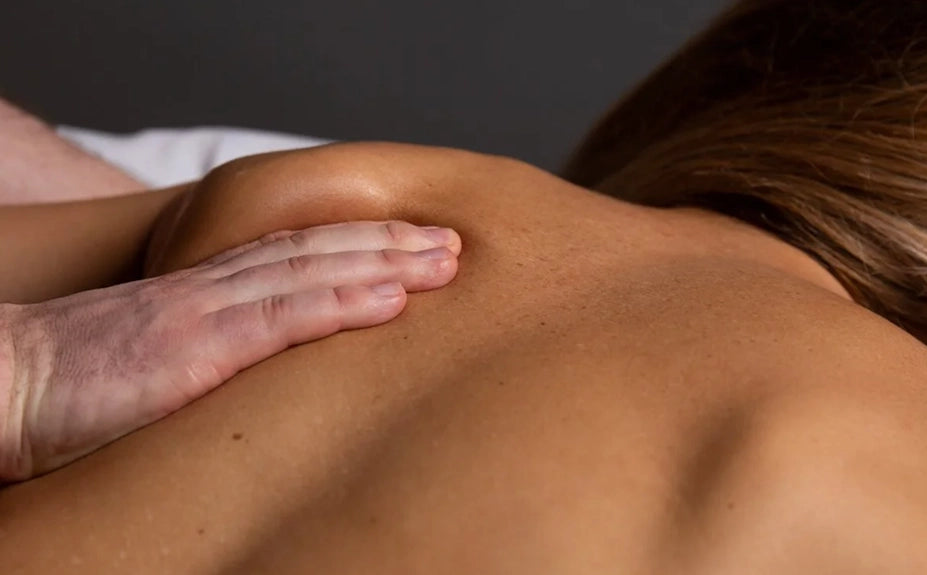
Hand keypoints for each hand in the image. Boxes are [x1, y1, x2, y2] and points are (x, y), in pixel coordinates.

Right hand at [0, 220, 460, 481]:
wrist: (3, 383)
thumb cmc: (69, 382)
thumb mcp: (153, 357)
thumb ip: (210, 353)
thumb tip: (265, 373)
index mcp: (204, 293)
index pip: (296, 254)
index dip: (360, 244)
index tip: (413, 245)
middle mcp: (212, 290)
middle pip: (318, 252)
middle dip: (391, 244)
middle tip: (452, 244)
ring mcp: (204, 314)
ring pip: (312, 271)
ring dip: (386, 262)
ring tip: (444, 259)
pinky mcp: (191, 349)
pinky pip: (280, 318)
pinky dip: (341, 301)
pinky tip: (390, 297)